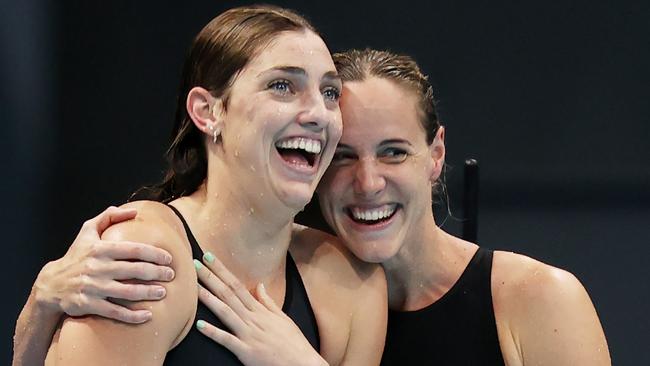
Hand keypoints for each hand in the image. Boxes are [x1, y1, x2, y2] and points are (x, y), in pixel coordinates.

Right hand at [33, 206, 174, 322]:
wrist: (51, 284)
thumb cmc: (76, 255)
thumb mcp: (87, 231)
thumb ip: (109, 216)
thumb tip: (133, 211)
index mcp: (100, 249)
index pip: (133, 249)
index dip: (154, 254)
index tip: (169, 259)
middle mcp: (97, 267)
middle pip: (134, 270)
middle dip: (157, 273)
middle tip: (171, 275)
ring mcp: (93, 287)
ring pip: (127, 291)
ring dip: (149, 293)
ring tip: (163, 292)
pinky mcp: (89, 304)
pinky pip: (114, 311)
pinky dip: (132, 316)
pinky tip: (148, 315)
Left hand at [194, 253, 327, 365]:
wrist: (303, 363)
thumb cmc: (294, 343)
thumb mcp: (283, 318)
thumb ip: (268, 302)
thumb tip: (260, 285)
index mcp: (260, 310)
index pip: (237, 285)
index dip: (221, 271)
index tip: (209, 258)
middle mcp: (252, 318)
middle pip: (228, 294)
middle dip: (210, 278)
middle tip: (194, 264)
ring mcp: (249, 334)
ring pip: (225, 312)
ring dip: (208, 299)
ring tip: (193, 287)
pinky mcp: (246, 352)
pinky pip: (227, 340)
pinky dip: (214, 333)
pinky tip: (200, 325)